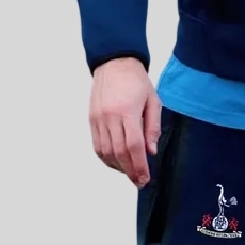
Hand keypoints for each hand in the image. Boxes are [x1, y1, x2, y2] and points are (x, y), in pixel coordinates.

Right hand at [88, 57, 161, 187]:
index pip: (134, 146)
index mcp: (128, 111)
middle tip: (139, 181)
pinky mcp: (91, 120)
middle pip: (119, 153)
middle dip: (130, 171)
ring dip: (117, 167)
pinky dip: (106, 158)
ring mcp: (98, 119)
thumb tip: (151, 151)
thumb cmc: (136, 80)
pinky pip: (97, 146)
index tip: (145, 178)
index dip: (139, 165)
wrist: (115, 63)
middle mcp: (110, 117)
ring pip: (106, 152)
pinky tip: (115, 162)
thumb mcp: (153, 100)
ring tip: (129, 172)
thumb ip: (153, 127)